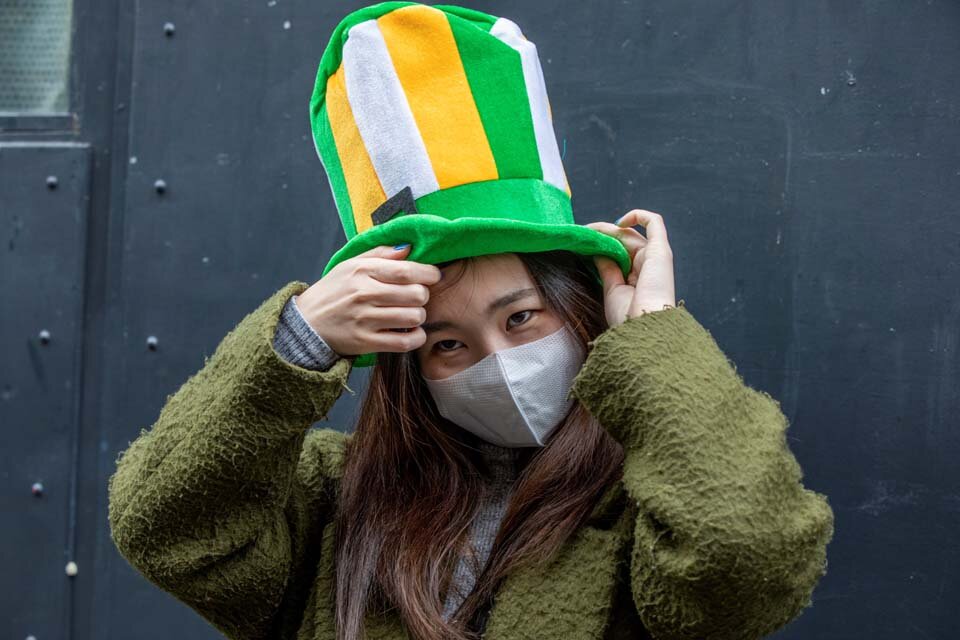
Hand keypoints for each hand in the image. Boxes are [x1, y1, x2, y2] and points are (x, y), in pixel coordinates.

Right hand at [294, 244, 441, 356]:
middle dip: (423, 295)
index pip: (406, 270)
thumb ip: (380, 254)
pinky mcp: (366, 342)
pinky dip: (415, 337)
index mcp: (362, 271)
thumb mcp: (349, 265)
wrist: (305, 324)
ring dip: (419, 316)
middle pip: (415, 294)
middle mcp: (364, 294)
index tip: (433, 275)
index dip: (428, 273)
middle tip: (417, 297)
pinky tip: (411, 332)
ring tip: (410, 314)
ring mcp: (365, 320)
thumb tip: (408, 248)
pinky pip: (404, 342)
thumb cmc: (332, 292)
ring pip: (413, 317)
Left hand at [585, 209, 676, 328]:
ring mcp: (655, 257)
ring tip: (588, 231)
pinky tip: (618, 221)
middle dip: (601, 235)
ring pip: (630, 233)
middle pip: (622, 241)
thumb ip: (607, 268)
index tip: (582, 244)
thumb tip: (597, 251)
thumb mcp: (612, 290)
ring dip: (608, 229)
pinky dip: (639, 215)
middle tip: (580, 234)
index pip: (619, 253)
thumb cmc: (627, 318)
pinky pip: (655, 223)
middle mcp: (648, 265)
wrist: (643, 329)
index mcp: (638, 278)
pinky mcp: (660, 251)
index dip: (602, 245)